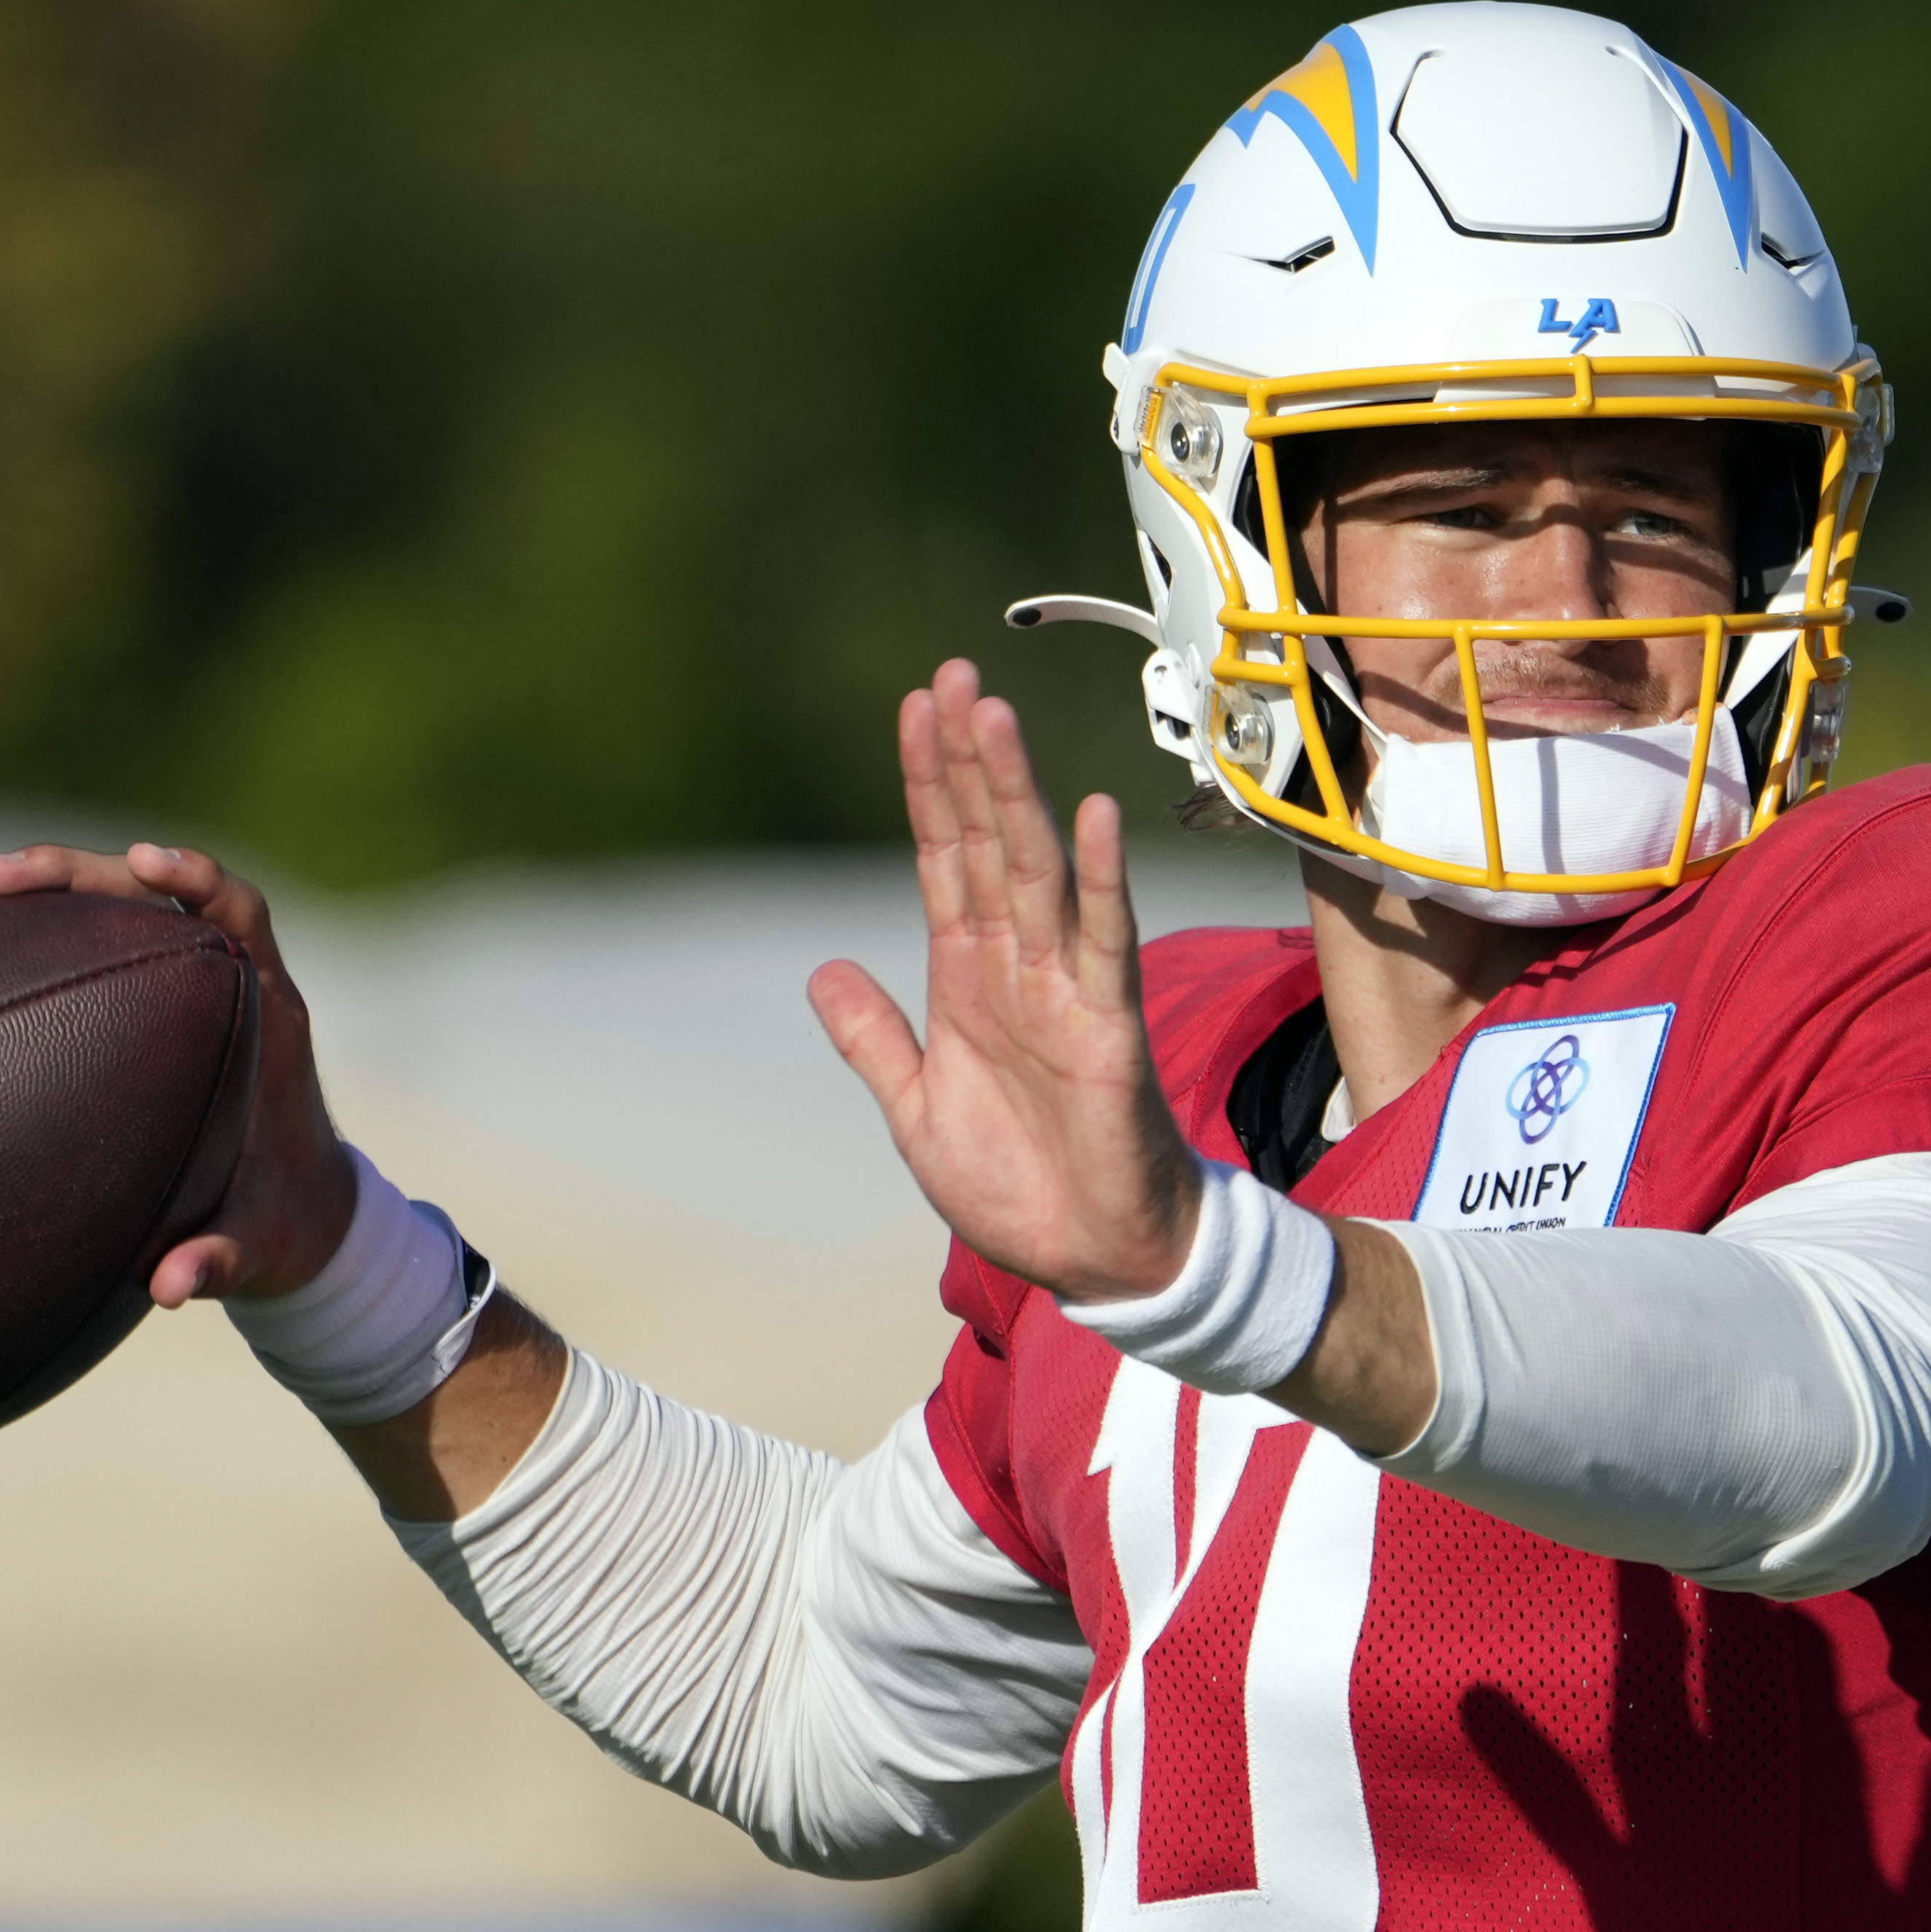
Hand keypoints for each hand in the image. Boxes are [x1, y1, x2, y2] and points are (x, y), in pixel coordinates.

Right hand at [0, 840, 358, 1307]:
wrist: (292, 1220)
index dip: (198, 880)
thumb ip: (222, 1258)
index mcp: (263, 1014)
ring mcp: (157, 990)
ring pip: (77, 920)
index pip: (238, 915)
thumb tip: (171, 1287)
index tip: (147, 865)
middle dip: (63, 875)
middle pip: (137, 897)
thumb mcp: (260, 1245)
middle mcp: (210, 983)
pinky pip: (49, 960)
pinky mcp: (114, 1008)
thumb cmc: (282, 1223)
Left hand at [809, 660, 1200, 1302]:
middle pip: (985, 841)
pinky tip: (1091, 815)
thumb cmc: (1019, 1186)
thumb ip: (874, 1039)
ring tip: (992, 716)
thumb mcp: (914, 1111)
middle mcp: (1016, 965)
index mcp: (967, 978)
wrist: (1092, 1256)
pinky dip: (1101, 877)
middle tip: (951, 675)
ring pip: (1036, 869)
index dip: (927, 784)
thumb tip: (821, 970)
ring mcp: (1065, 987)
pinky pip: (1104, 938)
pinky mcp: (1109, 1023)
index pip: (941, 858)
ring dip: (1014, 793)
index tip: (914, 707)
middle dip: (966, 760)